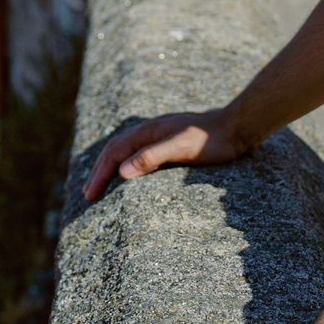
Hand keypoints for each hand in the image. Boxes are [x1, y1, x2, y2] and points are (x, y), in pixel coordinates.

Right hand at [81, 107, 250, 200]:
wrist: (236, 128)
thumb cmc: (211, 140)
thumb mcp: (182, 149)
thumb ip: (152, 157)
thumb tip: (122, 172)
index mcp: (148, 131)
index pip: (114, 153)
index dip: (99, 174)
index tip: (90, 195)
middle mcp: (149, 131)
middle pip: (115, 150)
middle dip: (99, 172)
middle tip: (88, 195)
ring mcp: (158, 136)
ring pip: (125, 151)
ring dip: (109, 168)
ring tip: (100, 185)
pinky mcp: (168, 142)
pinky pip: (137, 154)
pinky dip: (125, 166)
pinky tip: (128, 176)